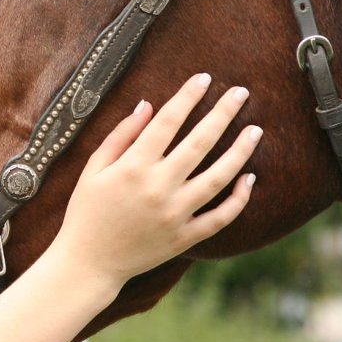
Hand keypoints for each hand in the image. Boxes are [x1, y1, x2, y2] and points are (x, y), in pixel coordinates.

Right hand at [51, 73, 259, 284]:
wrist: (88, 263)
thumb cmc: (86, 211)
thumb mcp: (93, 169)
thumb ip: (121, 135)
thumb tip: (148, 105)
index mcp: (133, 167)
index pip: (167, 122)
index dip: (187, 97)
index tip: (203, 78)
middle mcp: (157, 187)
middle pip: (199, 143)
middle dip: (222, 113)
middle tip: (241, 93)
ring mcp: (174, 214)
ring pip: (218, 178)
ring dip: (240, 151)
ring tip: (255, 130)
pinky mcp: (184, 237)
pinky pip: (220, 217)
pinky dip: (238, 199)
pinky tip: (249, 178)